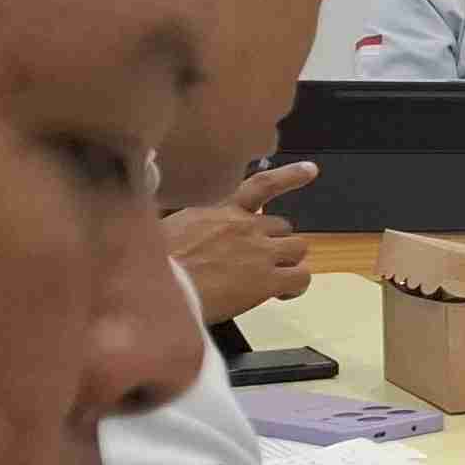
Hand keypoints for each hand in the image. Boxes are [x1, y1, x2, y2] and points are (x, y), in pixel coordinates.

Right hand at [165, 161, 321, 323]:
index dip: (289, 176)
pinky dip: (296, 286)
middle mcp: (245, 224)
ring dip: (287, 261)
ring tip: (271, 277)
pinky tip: (281, 294)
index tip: (310, 170)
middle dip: (274, 242)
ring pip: (297, 248)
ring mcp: (260, 250)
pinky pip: (301, 277)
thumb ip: (191, 223)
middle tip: (260, 261)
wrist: (159, 289)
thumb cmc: (154, 265)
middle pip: (282, 226)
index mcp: (218, 209)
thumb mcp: (163, 227)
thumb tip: (194, 232)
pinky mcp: (268, 279)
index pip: (262, 184)